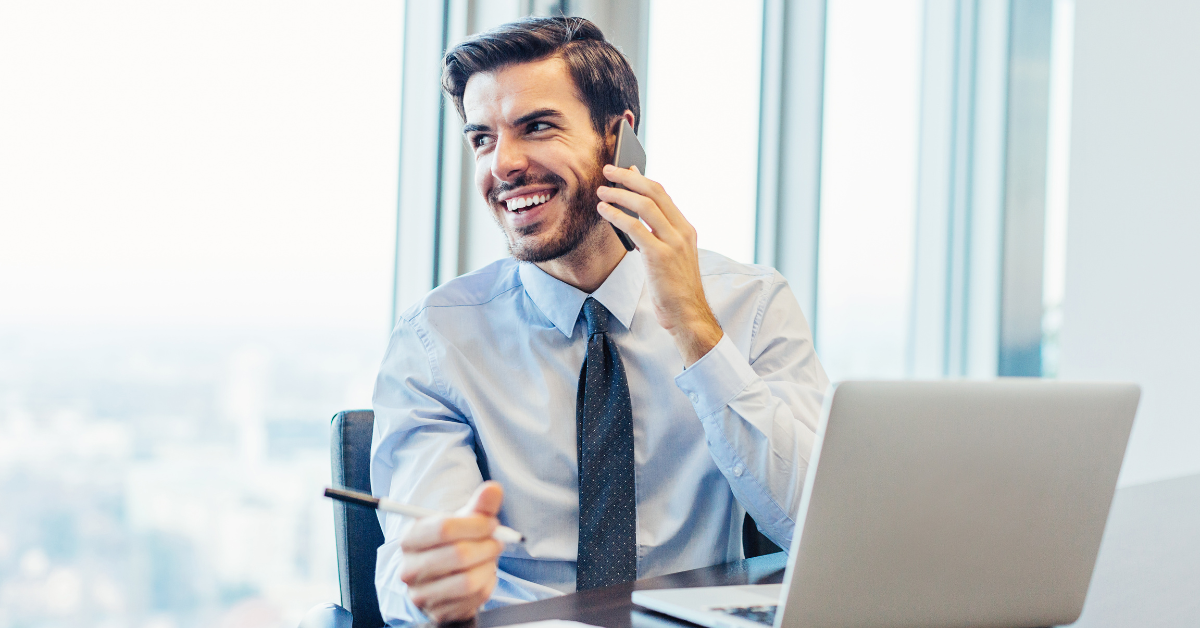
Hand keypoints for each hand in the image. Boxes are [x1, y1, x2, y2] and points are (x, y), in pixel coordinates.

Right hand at [398, 482, 504, 621]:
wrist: (445, 577)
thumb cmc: (454, 543)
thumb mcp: (463, 521)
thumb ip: (479, 505)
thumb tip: (494, 489)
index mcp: (411, 538)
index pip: (444, 528)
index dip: (476, 525)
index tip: (492, 523)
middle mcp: (410, 568)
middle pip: (458, 555)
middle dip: (487, 546)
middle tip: (497, 541)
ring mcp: (422, 593)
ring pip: (468, 580)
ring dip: (489, 566)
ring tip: (491, 557)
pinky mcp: (438, 612)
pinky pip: (474, 597)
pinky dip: (488, 583)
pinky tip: (484, 574)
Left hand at [597, 165, 722, 364]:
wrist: (687, 314)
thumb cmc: (674, 289)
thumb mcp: (670, 257)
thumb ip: (657, 236)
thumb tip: (635, 217)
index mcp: (686, 230)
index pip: (663, 195)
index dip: (642, 179)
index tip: (626, 169)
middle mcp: (682, 232)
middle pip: (655, 192)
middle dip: (629, 178)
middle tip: (609, 169)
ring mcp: (673, 243)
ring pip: (645, 205)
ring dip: (620, 194)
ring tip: (602, 190)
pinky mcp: (660, 256)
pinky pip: (634, 227)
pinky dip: (617, 215)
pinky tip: (603, 210)